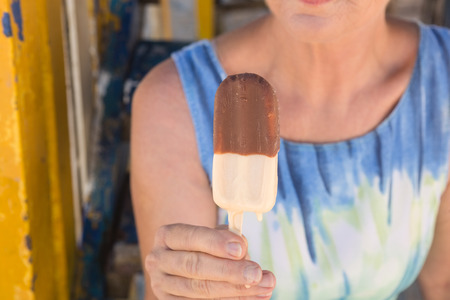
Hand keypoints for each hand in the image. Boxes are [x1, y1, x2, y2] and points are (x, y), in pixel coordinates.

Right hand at [146, 224, 275, 298]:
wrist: (182, 265)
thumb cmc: (202, 245)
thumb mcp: (211, 235)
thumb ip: (226, 238)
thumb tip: (242, 250)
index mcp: (167, 236)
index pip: (190, 237)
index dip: (215, 243)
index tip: (241, 248)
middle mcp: (159, 260)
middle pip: (194, 266)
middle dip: (229, 271)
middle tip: (256, 273)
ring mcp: (163, 286)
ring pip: (200, 290)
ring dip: (237, 290)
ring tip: (265, 286)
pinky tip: (253, 297)